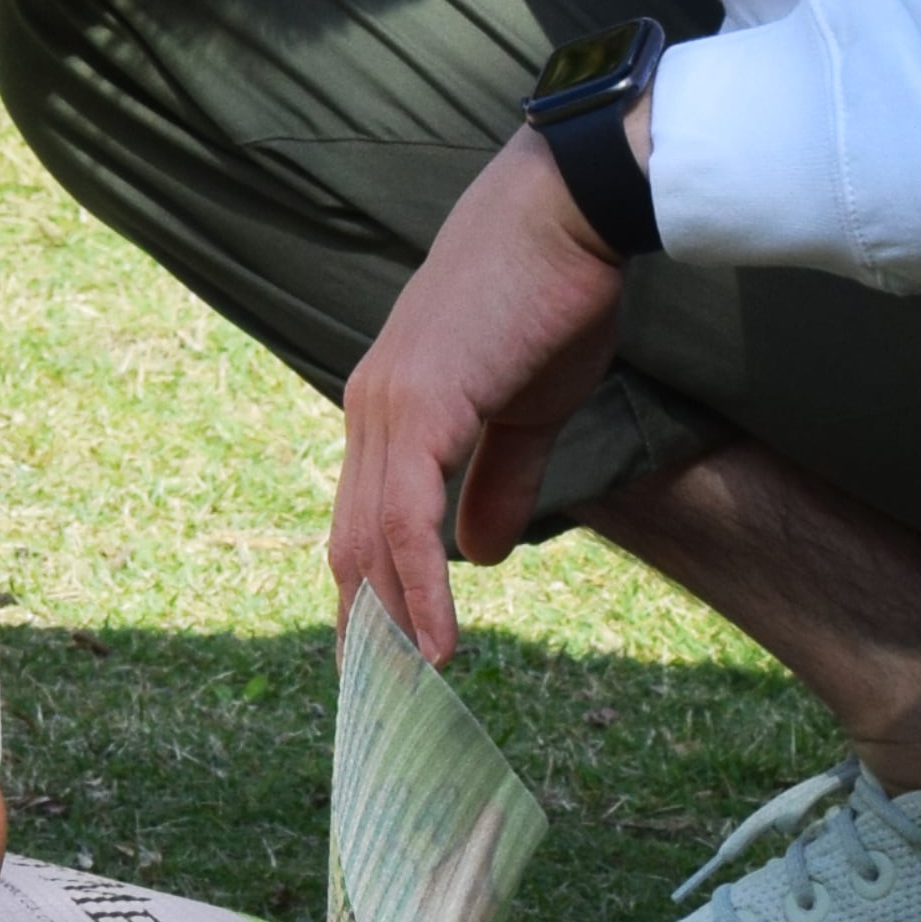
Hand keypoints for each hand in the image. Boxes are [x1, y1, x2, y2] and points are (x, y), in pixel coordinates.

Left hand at [330, 119, 634, 660]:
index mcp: (392, 408)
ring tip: (412, 694)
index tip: (389, 663)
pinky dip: (418, 589)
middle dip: (366, 627)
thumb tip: (480, 557)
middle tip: (386, 706)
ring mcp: (386, 407)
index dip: (376, 594)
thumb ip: (499, 482)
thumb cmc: (555, 296)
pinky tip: (437, 644)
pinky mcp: (418, 407)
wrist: (570, 214)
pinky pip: (404, 520)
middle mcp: (371, 409)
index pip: (365, 519)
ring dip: (390, 624)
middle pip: (350, 541)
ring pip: (369, 540)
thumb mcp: (531, 411)